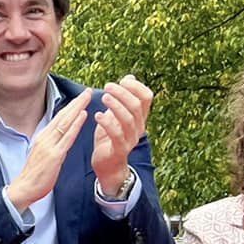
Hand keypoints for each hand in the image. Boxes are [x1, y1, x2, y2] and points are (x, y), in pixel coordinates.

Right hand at [4, 90, 91, 211]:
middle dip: (76, 102)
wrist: (24, 188)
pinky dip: (76, 124)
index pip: (59, 118)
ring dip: (78, 108)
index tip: (81, 98)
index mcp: (43, 137)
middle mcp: (45, 137)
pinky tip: (83, 115)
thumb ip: (52, 144)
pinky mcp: (54, 155)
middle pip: (63, 116)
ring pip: (66, 122)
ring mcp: (49, 145)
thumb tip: (61, 137)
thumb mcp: (43, 154)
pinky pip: (67, 137)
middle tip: (87, 91)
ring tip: (87, 97)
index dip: (70, 107)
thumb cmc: (34, 175)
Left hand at [91, 76, 151, 195]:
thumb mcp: (116, 115)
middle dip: (122, 93)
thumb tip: (129, 77)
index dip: (136, 86)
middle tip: (107, 86)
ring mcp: (130, 139)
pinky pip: (116, 134)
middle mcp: (138, 127)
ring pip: (128, 118)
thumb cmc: (110, 138)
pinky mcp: (120, 149)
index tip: (122, 81)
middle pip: (136, 105)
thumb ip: (122, 98)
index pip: (146, 97)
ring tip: (104, 97)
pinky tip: (97, 116)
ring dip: (115, 105)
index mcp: (139, 117)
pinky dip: (106, 122)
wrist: (108, 165)